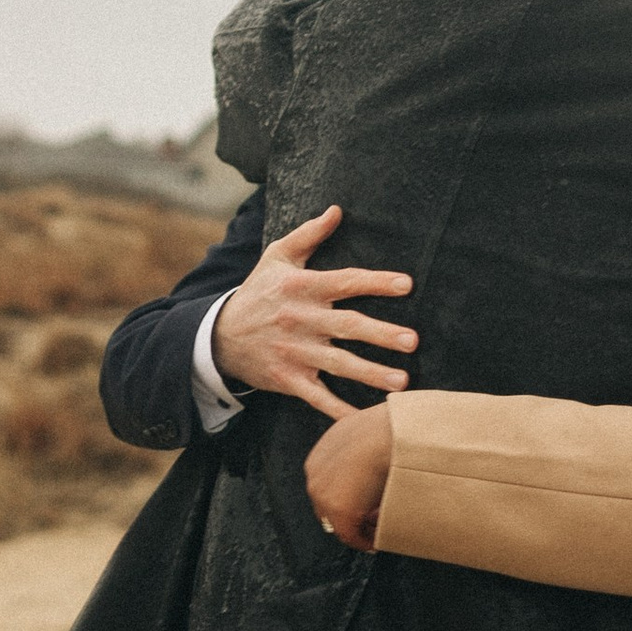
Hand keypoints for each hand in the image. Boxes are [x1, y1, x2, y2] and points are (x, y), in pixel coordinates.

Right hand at [212, 206, 415, 417]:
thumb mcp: (276, 258)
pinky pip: (318, 398)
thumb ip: (308, 235)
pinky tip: (364, 420)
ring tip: (402, 383)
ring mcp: (294, 352)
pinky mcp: (288, 379)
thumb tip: (337, 210)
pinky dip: (339, 411)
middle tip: (413, 341)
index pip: (345, 282)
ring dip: (371, 374)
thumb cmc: (258, 293)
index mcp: (302, 288)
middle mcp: (301, 320)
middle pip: (347, 326)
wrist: (218, 336)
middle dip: (381, 335)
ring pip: (338, 365)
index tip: (407, 285)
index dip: (376, 282)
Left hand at [304, 401, 394, 550]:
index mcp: (318, 459)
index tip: (363, 507)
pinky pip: (352, 536)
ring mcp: (325, 497)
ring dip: (359, 529)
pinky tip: (379, 542)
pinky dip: (366, 542)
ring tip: (379, 532)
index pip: (329, 488)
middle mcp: (315, 479)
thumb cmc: (384, 429)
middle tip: (371, 523)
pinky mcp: (340, 512)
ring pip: (340, 523)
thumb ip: (360, 444)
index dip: (348, 499)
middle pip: (329, 508)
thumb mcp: (364, 432)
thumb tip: (375, 443)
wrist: (386, 434)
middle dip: (352, 516)